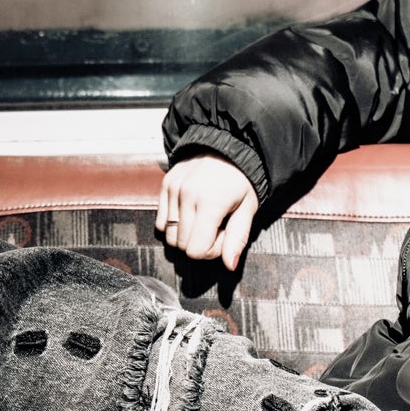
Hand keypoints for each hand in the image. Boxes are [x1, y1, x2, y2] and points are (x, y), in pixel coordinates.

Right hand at [157, 155, 256, 269]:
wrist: (228, 145)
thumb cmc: (242, 179)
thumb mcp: (248, 208)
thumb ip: (237, 238)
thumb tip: (229, 265)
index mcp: (210, 203)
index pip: (196, 250)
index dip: (211, 251)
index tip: (224, 236)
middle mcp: (187, 196)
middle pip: (182, 245)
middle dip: (200, 243)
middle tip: (216, 227)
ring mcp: (173, 189)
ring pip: (169, 236)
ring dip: (187, 235)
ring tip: (204, 219)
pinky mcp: (165, 185)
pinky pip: (161, 221)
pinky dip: (174, 224)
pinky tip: (191, 213)